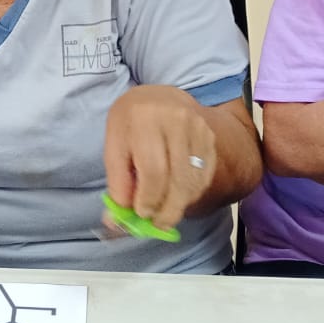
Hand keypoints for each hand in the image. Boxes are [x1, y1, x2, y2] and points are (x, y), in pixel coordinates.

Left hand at [103, 85, 215, 231]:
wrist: (158, 98)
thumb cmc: (130, 124)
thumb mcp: (114, 145)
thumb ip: (117, 182)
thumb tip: (118, 221)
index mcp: (144, 119)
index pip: (154, 169)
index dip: (149, 198)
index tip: (142, 214)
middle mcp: (175, 120)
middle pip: (179, 178)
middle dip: (168, 209)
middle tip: (157, 224)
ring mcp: (197, 128)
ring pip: (194, 180)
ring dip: (180, 204)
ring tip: (165, 213)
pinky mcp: (209, 137)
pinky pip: (205, 175)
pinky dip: (192, 193)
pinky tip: (178, 196)